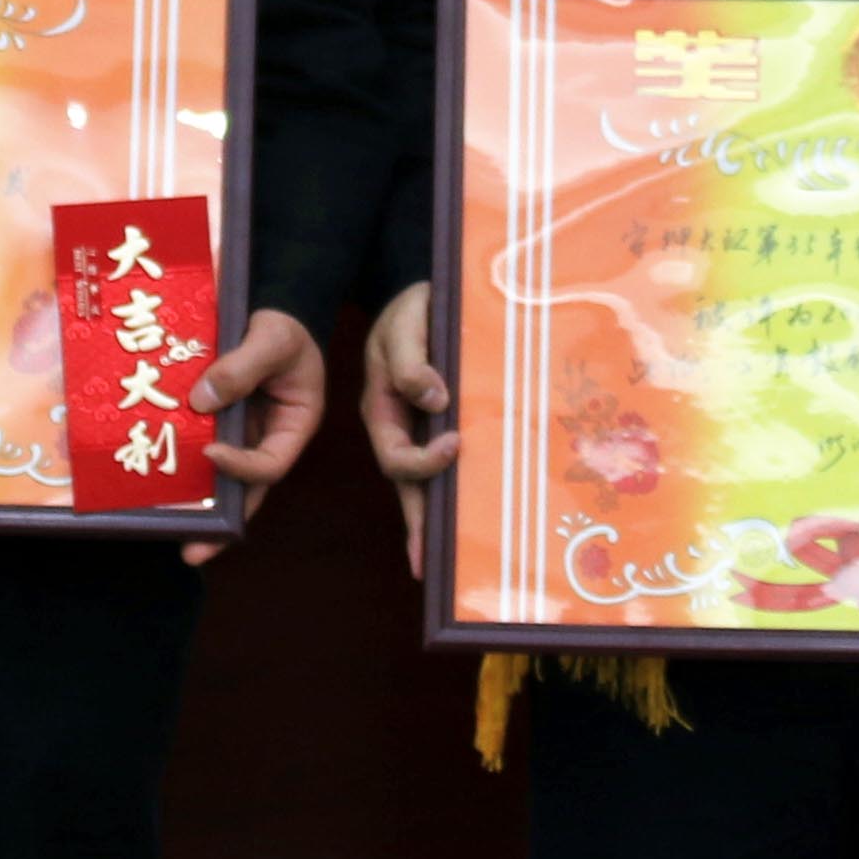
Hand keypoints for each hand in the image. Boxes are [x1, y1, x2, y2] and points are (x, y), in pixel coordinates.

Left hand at [180, 310, 324, 566]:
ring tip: (161, 528)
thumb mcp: (273, 339)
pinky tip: (146, 473)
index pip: (271, 464)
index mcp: (293, 427)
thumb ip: (243, 366)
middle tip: (192, 552)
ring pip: (217, 478)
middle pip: (245, 491)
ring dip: (193, 503)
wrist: (276, 309)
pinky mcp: (214, 423)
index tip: (211, 452)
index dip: (242, 467)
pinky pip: (195, 447)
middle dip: (220, 525)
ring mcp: (239, 434)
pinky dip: (175, 460)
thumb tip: (201, 400)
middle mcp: (264, 439)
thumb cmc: (285, 327)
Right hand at [358, 287, 458, 575]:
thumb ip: (412, 362)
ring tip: (451, 557)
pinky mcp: (443, 422)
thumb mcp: (402, 327)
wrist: (421, 294)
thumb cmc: (409, 309)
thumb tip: (435, 400)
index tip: (456, 441)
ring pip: (427, 479)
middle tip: (427, 564)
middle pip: (406, 484)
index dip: (424, 461)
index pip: (396, 455)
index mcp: (381, 410)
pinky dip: (458, 484)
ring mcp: (420, 428)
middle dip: (417, 524)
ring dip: (438, 515)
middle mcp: (399, 427)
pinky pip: (449, 459)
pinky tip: (477, 507)